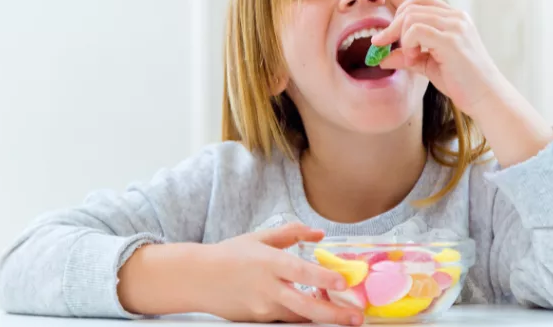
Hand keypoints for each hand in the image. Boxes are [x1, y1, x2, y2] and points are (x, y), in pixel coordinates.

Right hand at [202, 223, 361, 324]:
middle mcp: (267, 287)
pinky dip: (300, 316)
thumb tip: (318, 233)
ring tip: (343, 317)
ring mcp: (261, 307)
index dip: (323, 278)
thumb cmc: (228, 255)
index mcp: (269, 262)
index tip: (343, 281)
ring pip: (297, 317)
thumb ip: (291, 233)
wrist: (197, 279)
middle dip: (334, 314)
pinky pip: (284, 319)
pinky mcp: (256, 319)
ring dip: (320, 317)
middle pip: (305, 306)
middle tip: (356, 317)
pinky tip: (314, 312)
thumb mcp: (260, 238)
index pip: (300, 271)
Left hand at [372, 0, 501, 114]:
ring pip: (411, 16)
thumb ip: (408, 57)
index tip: (385, 37)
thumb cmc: (462, 82)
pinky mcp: (452, 40)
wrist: (486, 98)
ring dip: (401, 37)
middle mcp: (456, 17)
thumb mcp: (429, 65)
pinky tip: (415, 58)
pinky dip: (408, 43)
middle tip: (383, 46)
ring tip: (411, 57)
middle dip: (392, 26)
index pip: (419, 0)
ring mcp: (455, 26)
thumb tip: (382, 58)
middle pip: (411, 5)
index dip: (398, 15)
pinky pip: (416, 30)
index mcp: (454, 18)